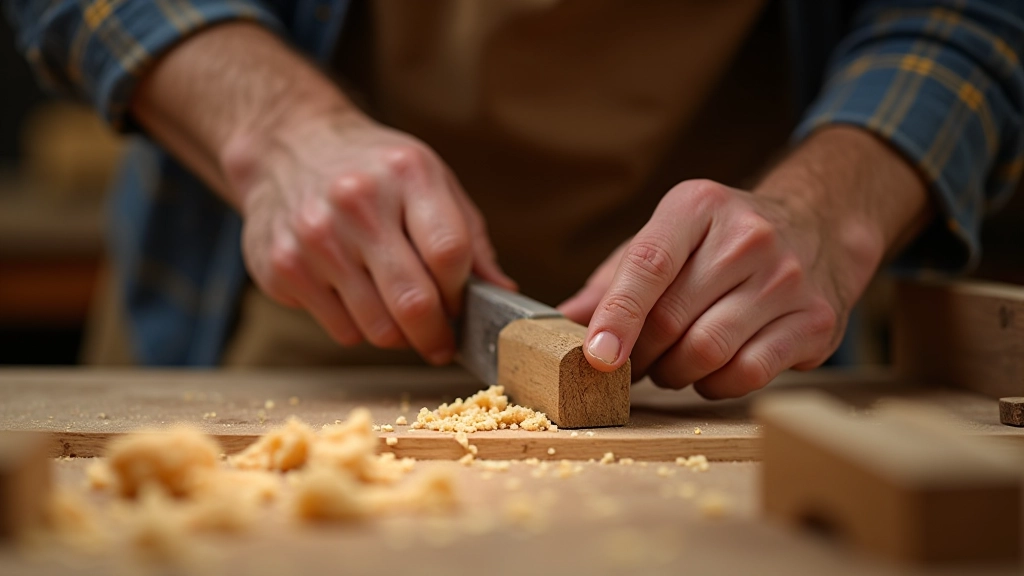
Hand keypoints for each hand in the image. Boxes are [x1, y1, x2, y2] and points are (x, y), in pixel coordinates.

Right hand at [229, 111, 514, 363]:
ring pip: (377, 328)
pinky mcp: (282, 267)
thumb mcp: (430, 180)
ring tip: (399, 317)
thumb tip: (503, 294)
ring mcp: (315, 236)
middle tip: (441, 345)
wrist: (288, 146)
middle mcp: (357, 202)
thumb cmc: (374, 170)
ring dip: (398, 337)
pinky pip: (341, 331)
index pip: (449, 254)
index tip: (462, 307)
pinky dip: (359, 329)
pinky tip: (357, 298)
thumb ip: (470, 238)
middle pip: (414, 301)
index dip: (462, 294)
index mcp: (407, 174)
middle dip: (436, 337)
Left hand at [559, 178, 869, 397]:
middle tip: (628, 365)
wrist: (820, 227)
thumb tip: (563, 320)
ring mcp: (787, 279)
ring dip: (672, 374)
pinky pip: (746, 375)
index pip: (648, 264)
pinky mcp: (814, 322)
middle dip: (638, 355)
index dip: (617, 316)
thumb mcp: (667, 237)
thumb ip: (614, 279)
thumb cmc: (723, 240)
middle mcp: (748, 237)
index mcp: (699, 205)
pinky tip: (709, 372)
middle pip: (671, 319)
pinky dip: (713, 386)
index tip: (596, 355)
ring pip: (706, 352)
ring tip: (668, 366)